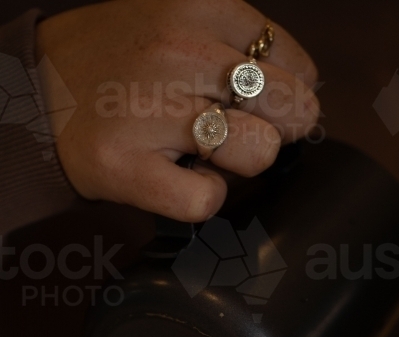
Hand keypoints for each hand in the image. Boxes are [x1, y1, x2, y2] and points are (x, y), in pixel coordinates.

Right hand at [36, 0, 318, 219]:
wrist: (36, 90)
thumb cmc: (121, 64)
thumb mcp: (179, 22)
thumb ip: (240, 47)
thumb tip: (307, 98)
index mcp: (201, 7)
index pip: (297, 64)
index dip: (286, 94)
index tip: (255, 104)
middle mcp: (180, 51)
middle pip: (291, 109)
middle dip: (274, 130)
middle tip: (236, 132)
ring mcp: (152, 108)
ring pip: (258, 152)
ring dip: (238, 163)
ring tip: (200, 150)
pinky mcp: (127, 165)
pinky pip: (207, 200)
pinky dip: (201, 199)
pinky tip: (176, 176)